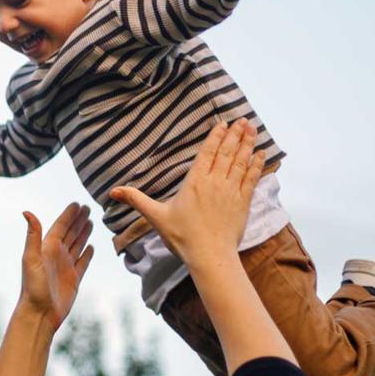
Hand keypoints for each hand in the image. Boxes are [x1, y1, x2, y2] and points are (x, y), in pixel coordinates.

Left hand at [18, 202, 94, 331]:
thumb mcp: (31, 258)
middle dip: (78, 220)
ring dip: (84, 233)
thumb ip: (32, 235)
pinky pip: (82, 262)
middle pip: (70, 233)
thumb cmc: (32, 287)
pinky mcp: (74, 278)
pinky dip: (87, 253)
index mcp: (47, 248)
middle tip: (88, 207)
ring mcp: (66, 266)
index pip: (60, 226)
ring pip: (77, 245)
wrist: (39, 313)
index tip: (77, 204)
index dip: (69, 215)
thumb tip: (26, 211)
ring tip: (91, 222)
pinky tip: (91, 247)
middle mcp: (57, 255)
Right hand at [109, 121, 263, 271]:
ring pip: (241, 162)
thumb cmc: (182, 237)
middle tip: (242, 119)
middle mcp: (214, 182)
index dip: (216, 136)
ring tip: (252, 128)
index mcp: (194, 182)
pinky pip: (252, 178)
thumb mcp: (156, 216)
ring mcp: (231, 191)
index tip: (223, 123)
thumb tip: (113, 191)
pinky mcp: (243, 203)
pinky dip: (257, 165)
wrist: (210, 256)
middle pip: (226, 152)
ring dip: (247, 144)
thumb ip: (136, 200)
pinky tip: (261, 154)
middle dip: (235, 134)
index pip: (207, 153)